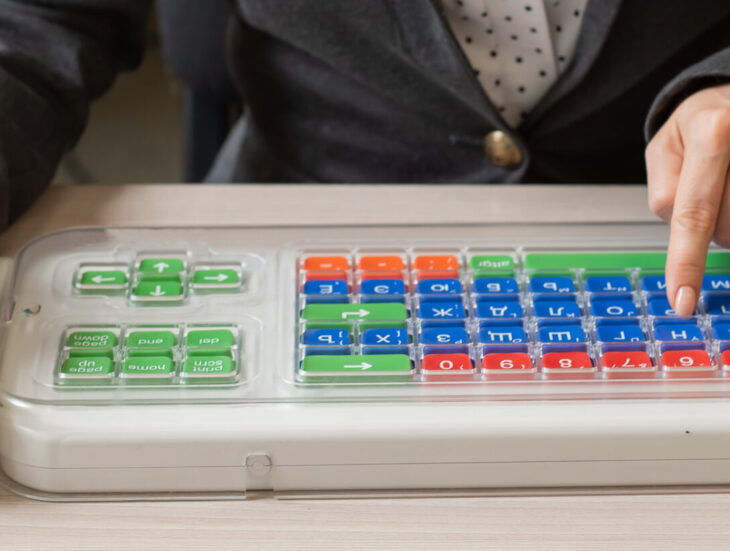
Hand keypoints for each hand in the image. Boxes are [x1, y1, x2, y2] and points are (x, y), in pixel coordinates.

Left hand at [646, 83, 729, 315]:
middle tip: (714, 191)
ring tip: (728, 188)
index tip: (682, 301)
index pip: (694, 213)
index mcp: (713, 130)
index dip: (686, 262)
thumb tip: (680, 225)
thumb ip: (665, 189)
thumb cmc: (700, 124)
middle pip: (725, 228)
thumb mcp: (665, 148)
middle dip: (711, 227)